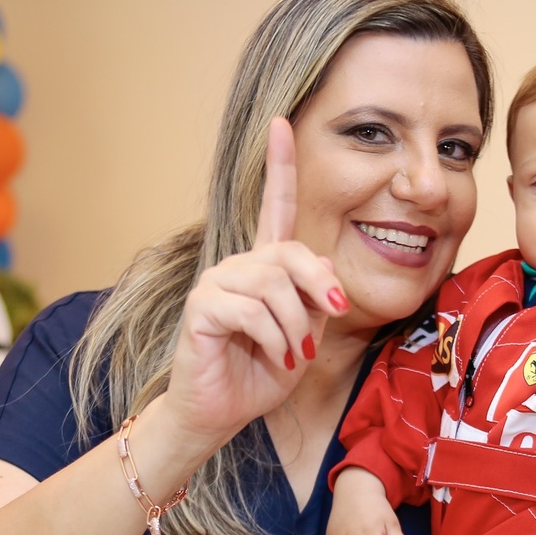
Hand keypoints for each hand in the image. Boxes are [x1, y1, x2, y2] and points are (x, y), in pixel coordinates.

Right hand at [164, 118, 348, 445]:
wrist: (222, 412)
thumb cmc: (261, 374)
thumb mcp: (307, 334)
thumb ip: (318, 297)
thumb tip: (323, 263)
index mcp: (264, 266)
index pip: (272, 206)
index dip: (278, 165)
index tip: (282, 122)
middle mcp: (238, 265)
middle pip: (290, 252)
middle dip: (320, 286)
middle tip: (333, 316)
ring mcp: (217, 282)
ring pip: (274, 286)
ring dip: (297, 327)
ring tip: (294, 354)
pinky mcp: (203, 306)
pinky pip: (252, 311)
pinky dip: (274, 339)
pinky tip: (273, 356)